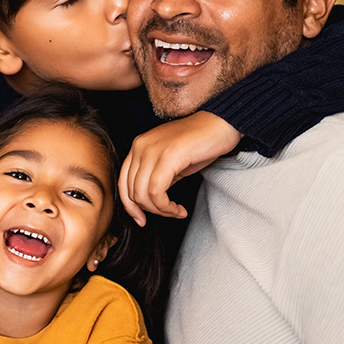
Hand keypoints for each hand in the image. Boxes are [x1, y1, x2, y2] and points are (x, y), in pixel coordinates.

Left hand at [120, 111, 240, 224]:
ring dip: (160, 210)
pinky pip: (157, 191)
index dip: (130, 206)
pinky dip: (166, 206)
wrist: (220, 124)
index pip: (123, 182)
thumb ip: (156, 178)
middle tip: (168, 213)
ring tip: (176, 211)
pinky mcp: (167, 156)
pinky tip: (179, 208)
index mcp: (139, 146)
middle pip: (131, 191)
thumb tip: (150, 202)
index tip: (142, 219)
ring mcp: (152, 150)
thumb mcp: (171, 163)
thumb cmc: (199, 143)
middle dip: (150, 210)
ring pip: (142, 194)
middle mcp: (141, 146)